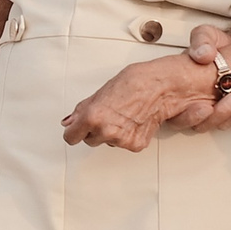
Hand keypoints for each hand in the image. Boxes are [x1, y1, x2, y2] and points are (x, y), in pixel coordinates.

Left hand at [60, 55, 212, 150]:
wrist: (161, 87)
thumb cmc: (133, 84)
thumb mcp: (100, 93)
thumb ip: (82, 110)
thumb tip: (69, 122)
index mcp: (92, 117)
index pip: (70, 137)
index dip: (74, 132)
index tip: (77, 130)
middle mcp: (105, 131)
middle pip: (89, 140)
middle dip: (95, 130)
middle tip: (109, 115)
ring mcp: (121, 140)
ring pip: (108, 142)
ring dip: (112, 133)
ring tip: (124, 115)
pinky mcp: (135, 145)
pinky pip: (124, 144)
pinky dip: (128, 135)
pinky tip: (134, 121)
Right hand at [162, 24, 230, 132]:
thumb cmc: (216, 47)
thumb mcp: (207, 35)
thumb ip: (202, 41)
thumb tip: (203, 54)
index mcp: (174, 82)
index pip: (164, 102)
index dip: (176, 108)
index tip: (197, 104)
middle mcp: (184, 99)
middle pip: (181, 120)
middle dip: (196, 118)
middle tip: (210, 106)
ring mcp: (202, 107)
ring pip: (202, 125)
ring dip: (218, 116)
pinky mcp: (219, 114)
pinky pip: (221, 124)